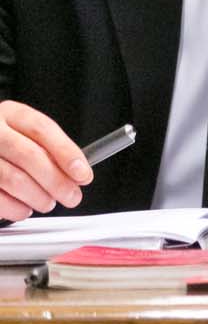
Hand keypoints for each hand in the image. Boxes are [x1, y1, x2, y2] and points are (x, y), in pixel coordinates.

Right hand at [0, 102, 89, 219]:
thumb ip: (46, 147)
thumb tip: (76, 172)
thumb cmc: (2, 142)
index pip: (43, 130)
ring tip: (48, 203)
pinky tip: (24, 210)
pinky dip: (13, 208)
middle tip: (72, 196)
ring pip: (12, 179)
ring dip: (37, 197)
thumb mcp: (21, 131)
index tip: (83, 174)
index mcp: (10, 113)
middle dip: (56, 181)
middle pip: (29, 156)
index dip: (67, 153)